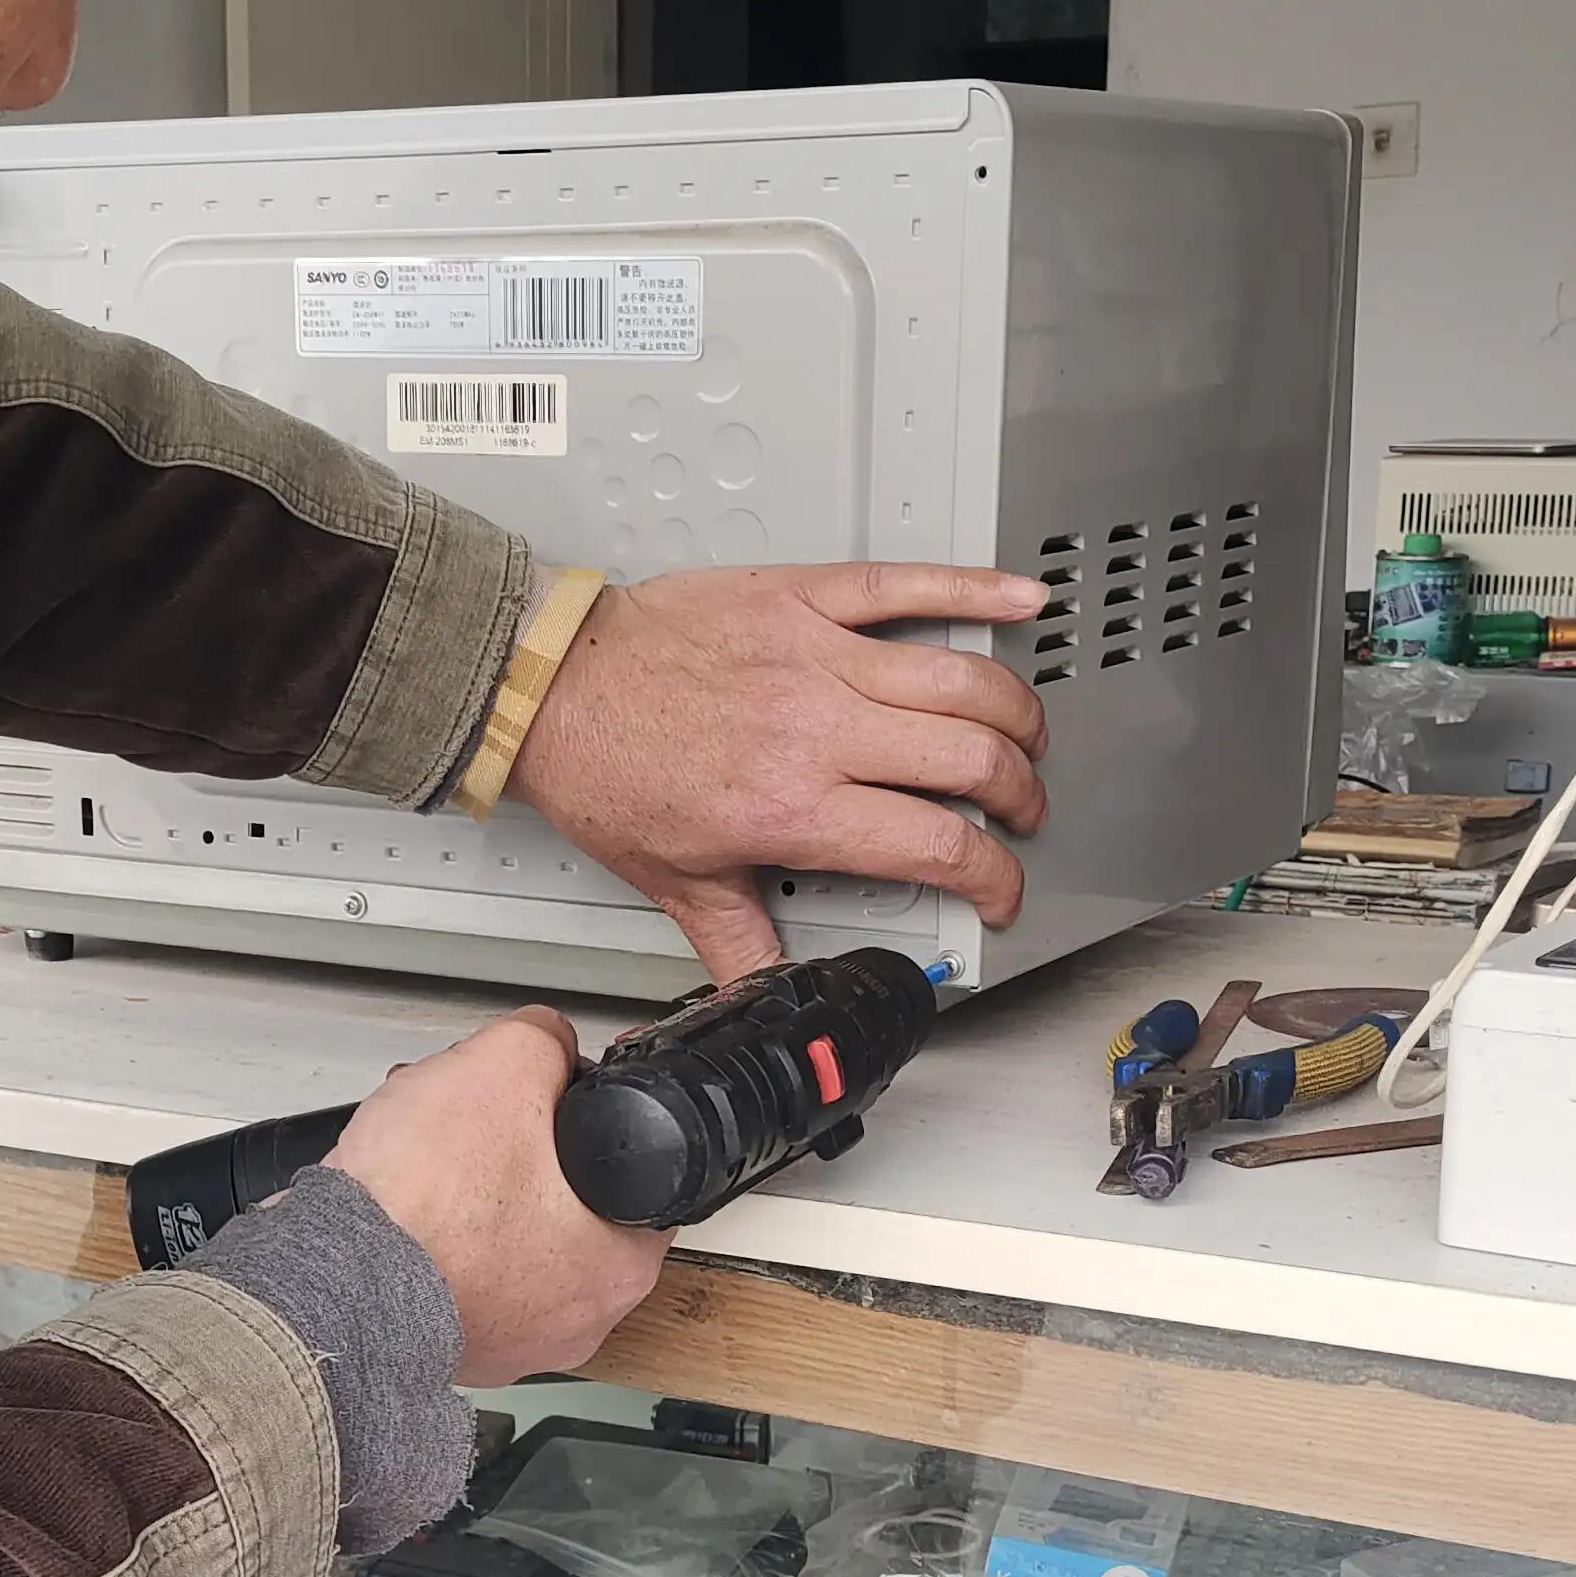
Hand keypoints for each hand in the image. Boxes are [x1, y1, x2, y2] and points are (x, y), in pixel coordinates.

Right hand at [327, 1011, 665, 1384]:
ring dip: (472, 1188)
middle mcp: (575, 1322)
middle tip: (484, 1123)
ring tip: (430, 1149)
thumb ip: (545, 1039)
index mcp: (620, 1267)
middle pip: (567, 1205)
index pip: (641, 1176)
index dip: (597, 1121)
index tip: (562, 1106)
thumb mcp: (504, 1064)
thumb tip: (546, 1038)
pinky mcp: (448, 1346)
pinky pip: (455, 1273)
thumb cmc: (421, 1203)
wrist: (328, 1272)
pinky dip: (434, 1235)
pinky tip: (407, 1199)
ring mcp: (508, 1342)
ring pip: (507, 1237)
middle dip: (521, 1150)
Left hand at [505, 563, 1049, 985]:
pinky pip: (906, 584)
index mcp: (796, 809)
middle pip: (970, 760)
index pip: (936, 846)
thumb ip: (738, 945)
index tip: (999, 888)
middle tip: (1021, 811)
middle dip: (1019, 795)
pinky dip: (973, 585)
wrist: (552, 688)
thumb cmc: (606, 769)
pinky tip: (1018, 594)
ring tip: (1024, 736)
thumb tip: (770, 991)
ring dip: (1014, 712)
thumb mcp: (674, 882)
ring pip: (959, 680)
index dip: (992, 877)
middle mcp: (820, 732)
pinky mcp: (802, 598)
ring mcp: (818, 657)